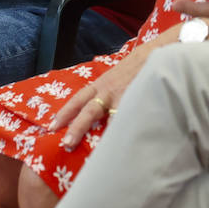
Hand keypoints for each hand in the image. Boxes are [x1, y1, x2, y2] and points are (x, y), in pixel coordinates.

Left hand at [48, 39, 162, 148]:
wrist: (157, 53)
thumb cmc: (134, 68)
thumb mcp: (115, 76)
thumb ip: (105, 92)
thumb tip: (92, 109)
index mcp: (102, 84)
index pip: (79, 99)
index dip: (65, 112)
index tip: (51, 127)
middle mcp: (110, 90)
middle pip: (90, 110)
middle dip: (77, 128)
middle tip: (66, 144)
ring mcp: (126, 95)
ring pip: (111, 118)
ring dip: (103, 136)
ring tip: (98, 154)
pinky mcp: (141, 99)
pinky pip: (132, 118)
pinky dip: (128, 132)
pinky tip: (126, 147)